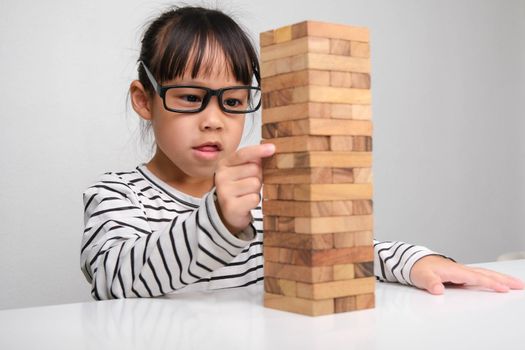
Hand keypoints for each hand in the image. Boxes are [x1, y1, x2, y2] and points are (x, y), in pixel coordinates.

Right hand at [214, 143, 274, 234]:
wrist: (228, 212)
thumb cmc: (239, 187)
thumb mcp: (242, 171)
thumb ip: (252, 160)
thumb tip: (270, 150)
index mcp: (224, 164)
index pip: (242, 154)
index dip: (258, 150)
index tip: (273, 148)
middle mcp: (221, 176)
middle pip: (254, 169)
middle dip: (258, 176)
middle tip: (250, 183)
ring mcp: (224, 192)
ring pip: (255, 183)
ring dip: (256, 189)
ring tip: (247, 193)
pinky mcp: (231, 206)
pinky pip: (254, 198)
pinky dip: (254, 200)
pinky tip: (246, 202)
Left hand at [410, 255, 524, 294]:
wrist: (412, 261)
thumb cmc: (418, 269)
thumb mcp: (421, 277)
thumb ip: (430, 283)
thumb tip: (438, 289)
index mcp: (454, 270)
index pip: (476, 278)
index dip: (490, 283)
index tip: (504, 289)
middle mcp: (460, 269)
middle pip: (486, 274)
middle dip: (503, 279)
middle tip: (520, 285)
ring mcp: (461, 271)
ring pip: (484, 274)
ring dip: (500, 278)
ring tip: (514, 284)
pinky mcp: (460, 274)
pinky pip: (479, 275)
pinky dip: (491, 278)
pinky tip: (497, 282)